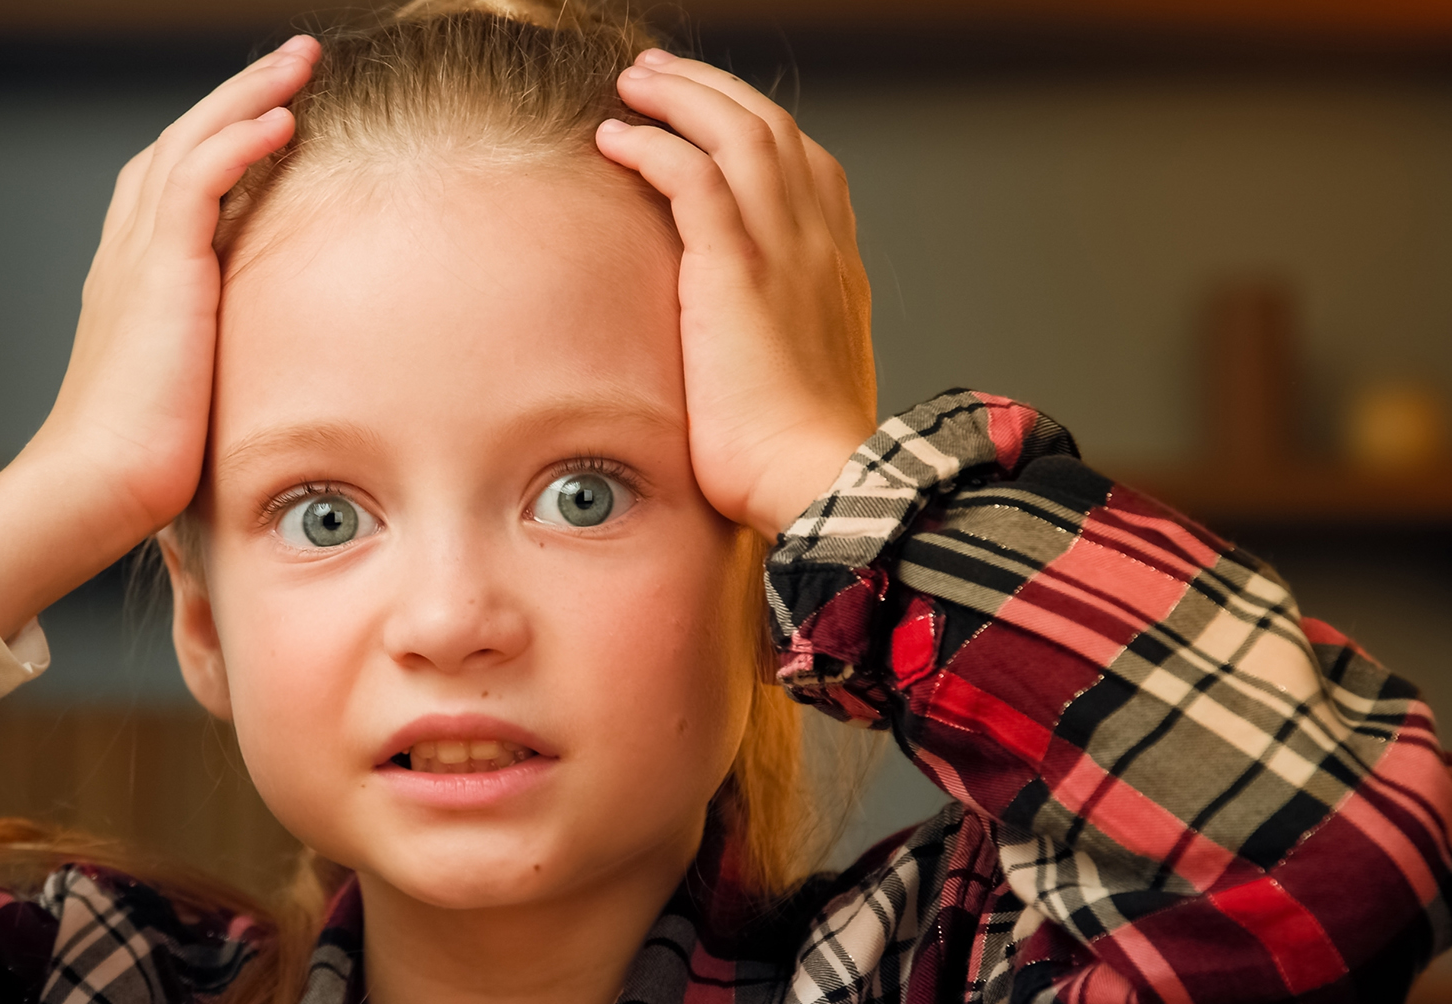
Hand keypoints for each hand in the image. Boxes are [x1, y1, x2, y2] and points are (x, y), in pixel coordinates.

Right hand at [0, 36, 319, 635]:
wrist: (95, 490)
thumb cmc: (142, 466)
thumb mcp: (187, 394)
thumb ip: (215, 360)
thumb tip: (267, 376)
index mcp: (132, 278)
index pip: (171, 179)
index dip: (217, 136)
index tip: (271, 110)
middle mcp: (128, 253)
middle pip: (181, 142)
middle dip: (239, 94)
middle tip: (295, 59)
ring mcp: (138, 257)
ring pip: (192, 143)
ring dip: (249, 96)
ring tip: (301, 62)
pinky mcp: (159, 273)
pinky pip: (199, 180)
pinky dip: (239, 142)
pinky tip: (283, 119)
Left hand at [595, 49, 876, 540]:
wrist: (820, 482)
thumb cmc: (796, 458)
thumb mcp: (794, 381)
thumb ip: (771, 341)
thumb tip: (729, 347)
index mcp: (835, 267)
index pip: (804, 165)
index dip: (753, 127)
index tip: (707, 117)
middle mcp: (819, 243)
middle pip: (772, 129)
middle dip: (712, 90)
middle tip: (656, 74)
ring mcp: (785, 250)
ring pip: (739, 132)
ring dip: (682, 96)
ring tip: (632, 83)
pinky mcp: (739, 268)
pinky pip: (696, 177)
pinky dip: (656, 145)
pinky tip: (616, 138)